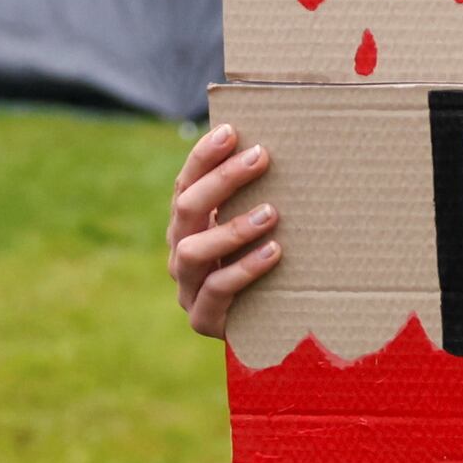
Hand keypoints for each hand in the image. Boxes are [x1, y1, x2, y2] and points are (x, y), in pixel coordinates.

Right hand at [168, 120, 279, 338]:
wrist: (265, 332)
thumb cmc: (266, 269)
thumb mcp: (257, 231)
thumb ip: (257, 198)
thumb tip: (281, 150)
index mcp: (186, 225)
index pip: (186, 183)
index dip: (204, 156)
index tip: (231, 131)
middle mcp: (180, 252)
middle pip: (187, 208)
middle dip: (223, 179)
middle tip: (261, 158)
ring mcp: (188, 288)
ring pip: (194, 251)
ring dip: (233, 227)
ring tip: (271, 211)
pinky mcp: (204, 319)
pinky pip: (217, 290)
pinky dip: (245, 269)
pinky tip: (274, 252)